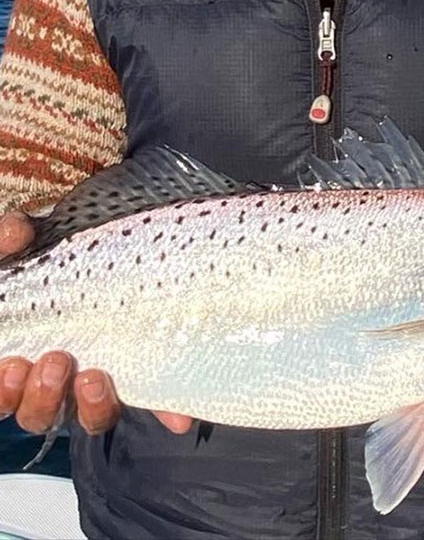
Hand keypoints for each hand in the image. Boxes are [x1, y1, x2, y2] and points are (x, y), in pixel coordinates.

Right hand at [0, 212, 192, 434]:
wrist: (122, 253)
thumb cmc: (62, 261)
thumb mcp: (34, 250)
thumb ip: (12, 241)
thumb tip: (15, 231)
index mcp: (26, 356)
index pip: (8, 393)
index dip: (4, 392)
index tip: (13, 365)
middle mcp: (60, 378)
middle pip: (40, 415)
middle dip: (41, 396)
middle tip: (55, 360)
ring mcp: (101, 379)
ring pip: (91, 418)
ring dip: (90, 406)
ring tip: (91, 375)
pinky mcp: (146, 373)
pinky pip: (157, 402)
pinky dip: (167, 411)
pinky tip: (179, 419)